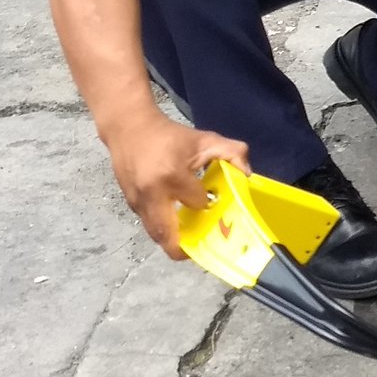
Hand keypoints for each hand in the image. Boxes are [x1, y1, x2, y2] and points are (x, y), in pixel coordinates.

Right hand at [105, 113, 250, 259]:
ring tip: (196, 235)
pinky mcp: (130, 206)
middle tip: (207, 244)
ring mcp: (137, 202)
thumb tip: (248, 176)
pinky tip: (181, 222)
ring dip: (176, 240)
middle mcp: (151, 194)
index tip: (217, 201)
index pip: (198, 204)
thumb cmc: (170, 136)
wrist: (129, 129)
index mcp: (172, 176)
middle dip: (189, 247)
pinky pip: (150, 226)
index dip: (209, 205)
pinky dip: (166, 230)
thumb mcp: (205, 139)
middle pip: (169, 236)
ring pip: (157, 236)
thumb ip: (233, 153)